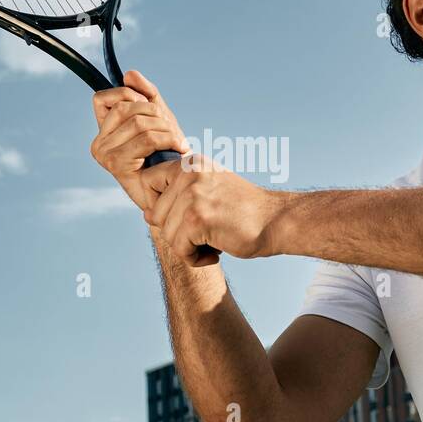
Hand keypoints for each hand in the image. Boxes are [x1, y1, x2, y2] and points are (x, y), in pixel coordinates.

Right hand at [90, 70, 187, 210]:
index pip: (103, 98)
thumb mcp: (159, 119)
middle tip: (173, 130)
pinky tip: (179, 148)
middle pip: (125, 106)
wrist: (174, 194)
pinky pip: (146, 138)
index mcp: (103, 131)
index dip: (128, 95)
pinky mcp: (117, 165)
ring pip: (138, 121)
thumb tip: (129, 74)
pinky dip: (168, 139)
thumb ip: (146, 96)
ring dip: (166, 128)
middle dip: (155, 112)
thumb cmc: (166, 157)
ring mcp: (104, 155)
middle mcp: (98, 143)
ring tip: (178, 141)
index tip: (150, 108)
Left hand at [140, 154, 284, 265]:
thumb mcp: (210, 189)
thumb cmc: (244, 211)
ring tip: (214, 242)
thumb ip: (178, 195)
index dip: (157, 204)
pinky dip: (196, 258)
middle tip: (206, 232)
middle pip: (154, 214)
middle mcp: (188, 173)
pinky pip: (179, 249)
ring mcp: (192, 195)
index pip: (147, 181)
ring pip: (166, 234)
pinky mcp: (197, 219)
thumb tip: (145, 213)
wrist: (277, 222)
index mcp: (190, 163)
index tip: (183, 215)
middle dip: (176, 232)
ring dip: (188, 247)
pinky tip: (216, 252)